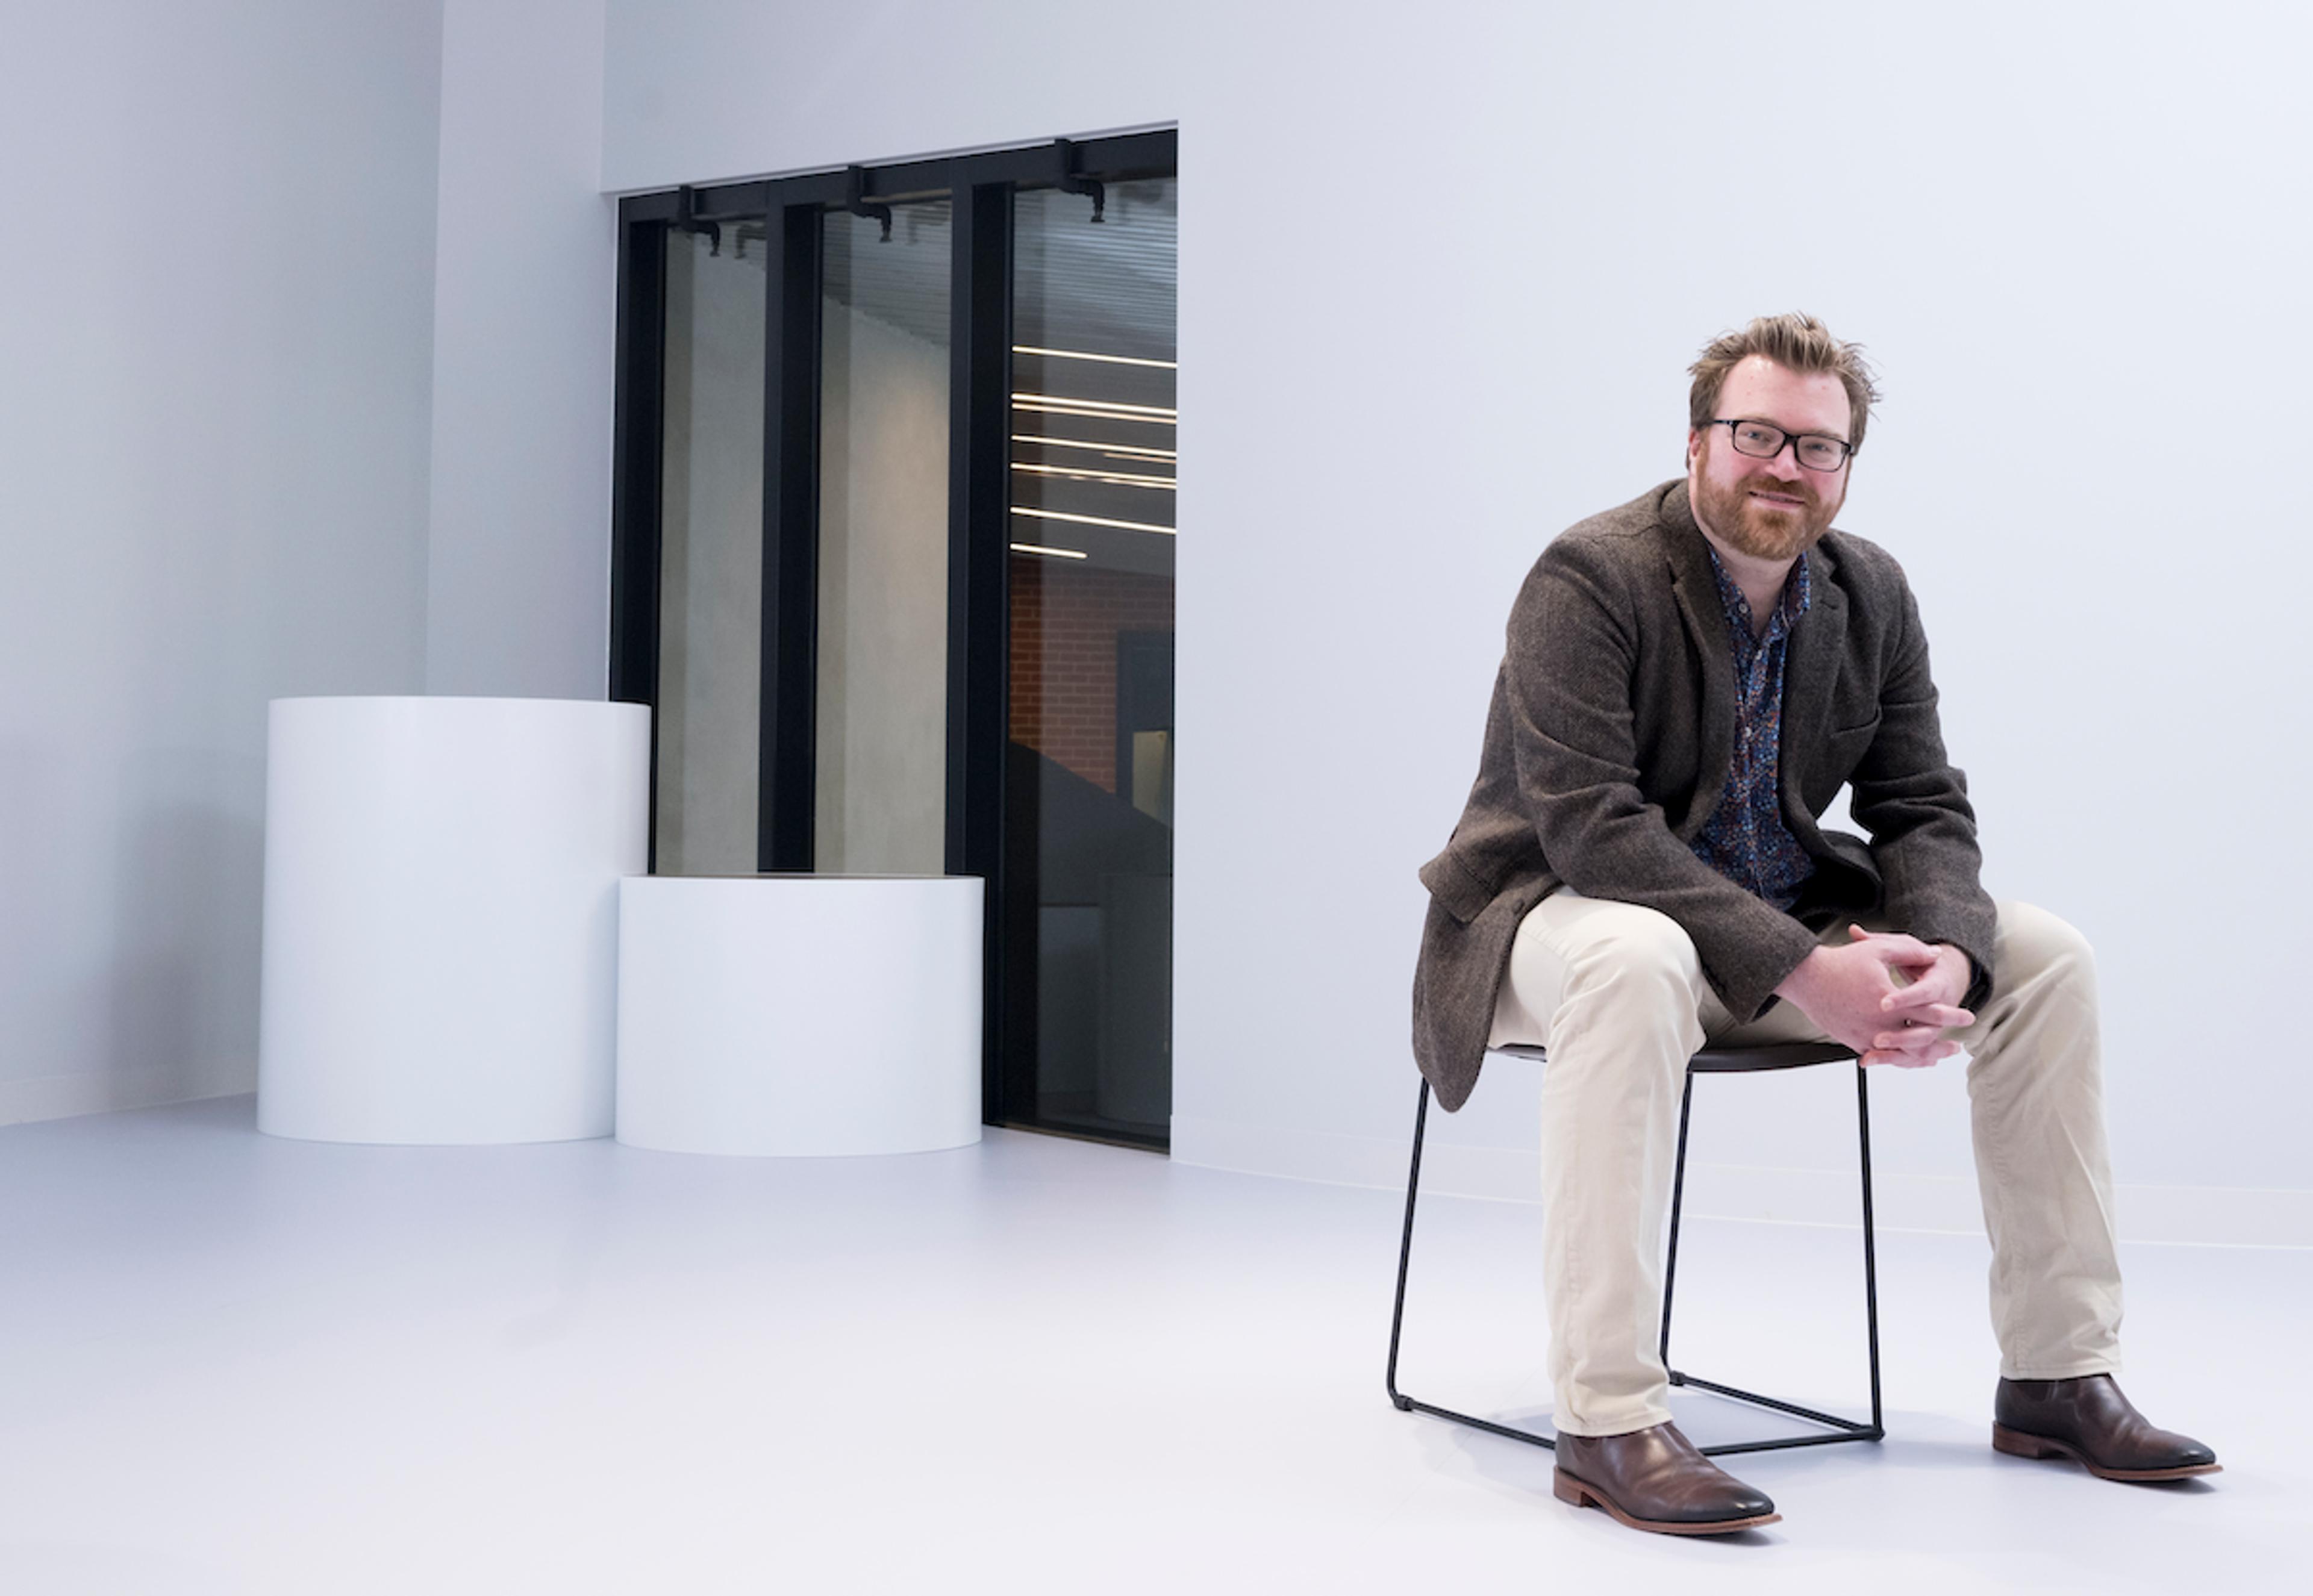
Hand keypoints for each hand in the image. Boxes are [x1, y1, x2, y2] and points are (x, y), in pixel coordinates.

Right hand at [1775, 926, 1975, 1067]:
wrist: (1806, 978)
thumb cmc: (1841, 962)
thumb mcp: (1878, 950)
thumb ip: (1910, 951)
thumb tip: (1935, 955)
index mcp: (1889, 1000)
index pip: (1930, 1012)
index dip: (1952, 1015)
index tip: (1968, 1017)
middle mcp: (1879, 1023)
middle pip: (1920, 1041)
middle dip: (1941, 1045)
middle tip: (1957, 1046)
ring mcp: (1866, 1036)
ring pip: (1902, 1054)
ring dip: (1922, 1057)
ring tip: (1936, 1057)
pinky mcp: (1854, 1041)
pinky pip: (1882, 1056)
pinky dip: (1899, 1059)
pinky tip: (1907, 1058)